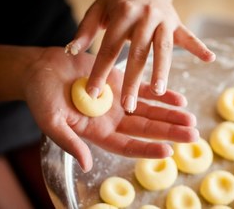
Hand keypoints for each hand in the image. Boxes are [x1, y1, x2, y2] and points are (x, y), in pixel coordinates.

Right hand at [24, 47, 198, 171]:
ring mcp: (119, 101)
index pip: (127, 145)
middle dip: (169, 132)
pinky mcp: (121, 82)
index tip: (168, 150)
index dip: (147, 149)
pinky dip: (161, 93)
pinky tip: (179, 98)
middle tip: (193, 135)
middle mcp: (113, 120)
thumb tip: (86, 165)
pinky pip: (144, 89)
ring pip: (150, 110)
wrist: (42, 69)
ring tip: (191, 118)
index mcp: (98, 133)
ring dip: (170, 114)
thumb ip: (69, 142)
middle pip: (146, 129)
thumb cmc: (41, 97)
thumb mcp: (51, 121)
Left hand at [67, 0, 214, 112]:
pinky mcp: (178, 24)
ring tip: (159, 92)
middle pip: (138, 53)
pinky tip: (210, 59)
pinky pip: (189, 37)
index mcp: (122, 14)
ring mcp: (164, 21)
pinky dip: (200, 47)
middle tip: (127, 106)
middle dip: (133, 81)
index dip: (101, 71)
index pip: (110, 48)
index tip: (93, 93)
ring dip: (163, 70)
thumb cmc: (119, 0)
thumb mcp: (98, 9)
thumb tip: (72, 51)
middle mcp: (145, 18)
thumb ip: (85, 30)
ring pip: (163, 49)